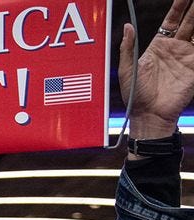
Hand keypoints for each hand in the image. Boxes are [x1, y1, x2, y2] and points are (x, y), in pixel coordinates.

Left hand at [120, 1, 193, 139]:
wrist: (147, 114)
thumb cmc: (135, 95)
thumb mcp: (126, 69)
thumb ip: (127, 47)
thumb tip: (127, 26)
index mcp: (159, 46)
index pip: (173, 20)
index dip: (180, 5)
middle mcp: (176, 48)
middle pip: (190, 21)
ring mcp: (188, 56)